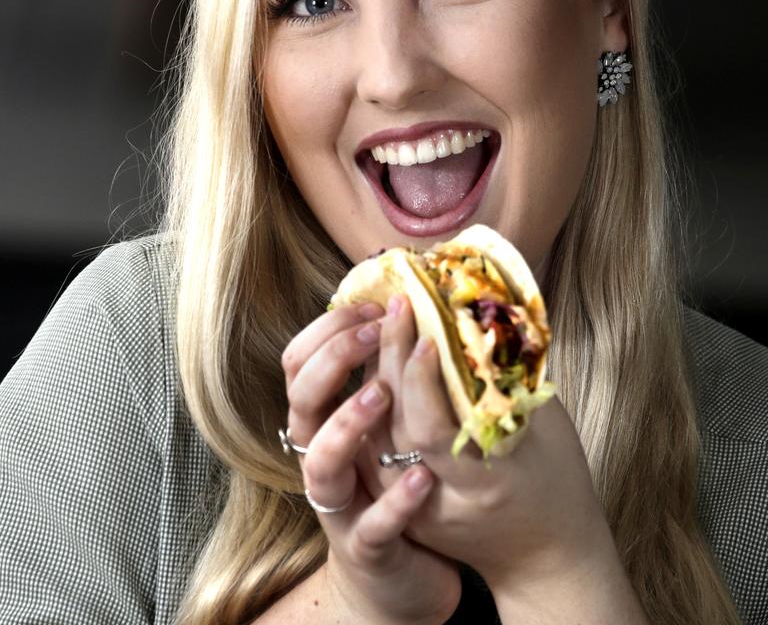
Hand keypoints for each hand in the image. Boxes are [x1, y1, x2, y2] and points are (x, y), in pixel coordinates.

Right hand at [281, 303, 461, 624]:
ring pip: (321, 461)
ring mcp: (337, 504)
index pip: (299, 361)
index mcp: (321, 421)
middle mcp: (318, 456)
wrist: (398, 571)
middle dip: (333, 360)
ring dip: (348, 422)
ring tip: (383, 394)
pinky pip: (372, 525)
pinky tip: (423, 479)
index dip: (328, 328)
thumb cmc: (389, 480)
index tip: (373, 307)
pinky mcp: (365, 547)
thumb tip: (403, 303)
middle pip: (300, 399)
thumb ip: (382, 371)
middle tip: (375, 332)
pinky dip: (395, 502)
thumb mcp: (382, 422)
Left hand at [357, 296, 611, 594]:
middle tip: (396, 306)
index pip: (434, 431)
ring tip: (383, 323)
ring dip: (377, 377)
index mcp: (485, 486)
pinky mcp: (402, 506)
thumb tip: (489, 318)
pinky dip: (374, 405)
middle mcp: (441, 501)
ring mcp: (417, 508)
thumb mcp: (550, 430)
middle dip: (394, 361)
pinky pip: (376, 449)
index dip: (422, 381)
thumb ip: (516, 380)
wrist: (547, 558)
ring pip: (378, 437)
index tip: (424, 333)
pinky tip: (376, 364)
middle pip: (400, 428)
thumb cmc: (558, 482)